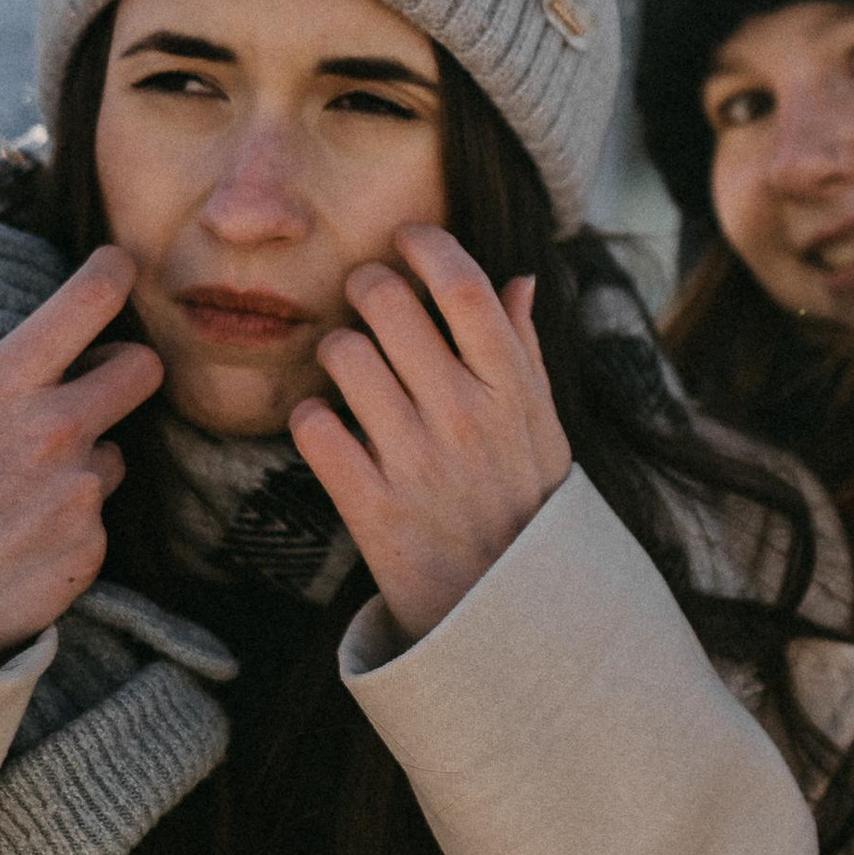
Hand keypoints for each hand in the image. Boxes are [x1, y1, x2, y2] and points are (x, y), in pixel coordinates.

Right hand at [0, 248, 164, 664]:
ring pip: (116, 455)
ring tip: (21, 493)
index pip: (84, 305)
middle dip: (127, 369)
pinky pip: (97, 522)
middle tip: (98, 381)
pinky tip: (17, 543)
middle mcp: (54, 434)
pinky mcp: (90, 550)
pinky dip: (68, 526)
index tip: (119, 264)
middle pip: (143, 370)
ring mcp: (79, 495)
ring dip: (84, 463)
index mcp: (0, 390)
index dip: (112, 273)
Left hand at [289, 226, 572, 643]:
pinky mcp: (371, 508)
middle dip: (365, 286)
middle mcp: (465, 419)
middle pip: (389, 304)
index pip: (465, 288)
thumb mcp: (543, 431)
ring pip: (343, 356)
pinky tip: (328, 428)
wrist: (503, 618)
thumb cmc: (524, 510)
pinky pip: (312, 428)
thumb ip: (525, 352)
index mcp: (511, 392)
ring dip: (335, 351)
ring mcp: (416, 463)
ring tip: (347, 370)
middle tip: (364, 298)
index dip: (427, 245)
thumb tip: (519, 279)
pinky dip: (310, 419)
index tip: (407, 236)